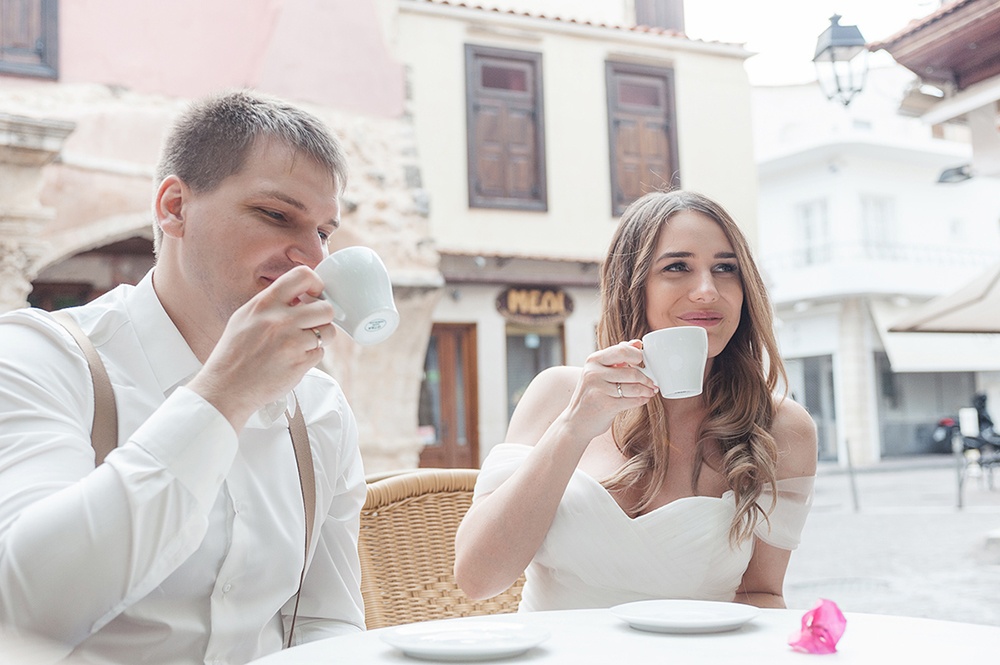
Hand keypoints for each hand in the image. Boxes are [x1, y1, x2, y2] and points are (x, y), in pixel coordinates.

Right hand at [186, 266, 336, 428]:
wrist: (225, 388)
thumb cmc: (234, 354)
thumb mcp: (244, 318)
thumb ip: (271, 303)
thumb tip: (300, 295)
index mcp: (264, 304)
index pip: (302, 275)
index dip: (315, 284)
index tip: (314, 294)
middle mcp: (280, 320)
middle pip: (325, 307)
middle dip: (323, 316)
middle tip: (312, 323)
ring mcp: (291, 342)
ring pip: (328, 331)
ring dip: (321, 337)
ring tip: (303, 343)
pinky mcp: (299, 363)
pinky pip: (320, 353)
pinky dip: (312, 356)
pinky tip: (294, 359)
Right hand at [562, 340, 657, 440]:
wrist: (576, 421)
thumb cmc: (592, 393)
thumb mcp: (599, 371)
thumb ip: (617, 356)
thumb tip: (637, 343)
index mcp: (593, 360)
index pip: (622, 350)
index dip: (638, 355)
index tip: (643, 362)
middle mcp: (594, 373)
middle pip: (631, 371)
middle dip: (646, 377)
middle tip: (652, 381)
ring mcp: (599, 390)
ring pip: (634, 388)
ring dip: (647, 390)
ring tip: (650, 391)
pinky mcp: (606, 405)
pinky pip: (632, 401)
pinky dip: (642, 400)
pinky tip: (644, 399)